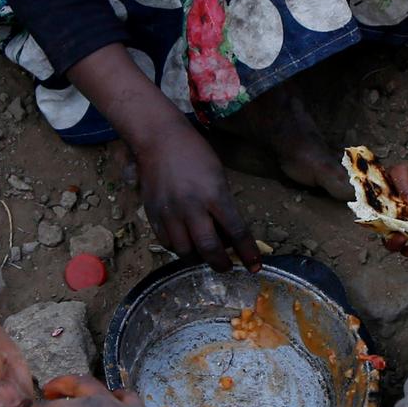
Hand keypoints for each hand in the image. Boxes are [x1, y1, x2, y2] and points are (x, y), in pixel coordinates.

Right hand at [133, 123, 259, 271]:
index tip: (255, 267)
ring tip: (204, 254)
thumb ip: (223, 205)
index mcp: (214, 194)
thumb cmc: (195, 153)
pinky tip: (185, 243)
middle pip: (209, 248)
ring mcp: (170, 212)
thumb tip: (228, 235)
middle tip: (227, 267)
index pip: (236, 231)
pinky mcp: (152, 214)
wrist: (159, 139)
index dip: (247, 253)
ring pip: (185, 251)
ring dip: (198, 258)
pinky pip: (167, 242)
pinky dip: (178, 248)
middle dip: (221, 264)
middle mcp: (192, 207)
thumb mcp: (218, 176)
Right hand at [375, 156, 407, 255]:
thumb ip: (403, 182)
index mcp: (381, 209)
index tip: (383, 227)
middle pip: (389, 241)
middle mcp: (393, 223)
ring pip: (406, 248)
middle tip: (400, 237)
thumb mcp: (403, 170)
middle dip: (393, 243)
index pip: (373, 224)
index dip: (376, 229)